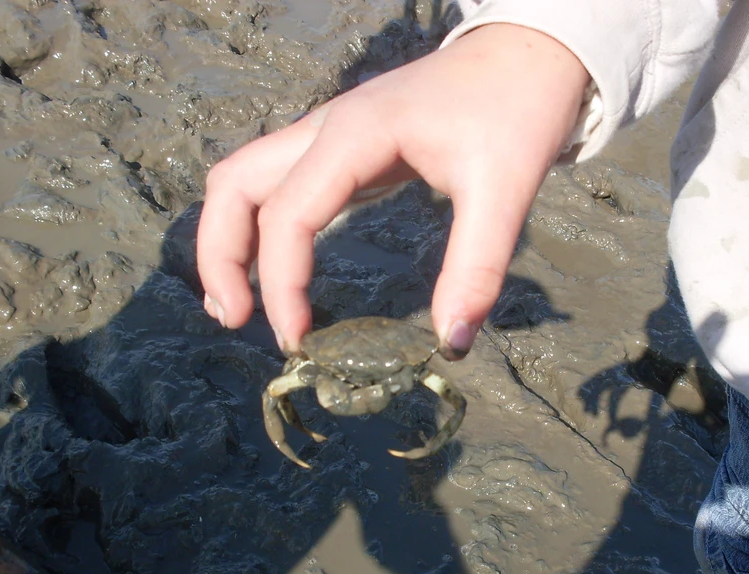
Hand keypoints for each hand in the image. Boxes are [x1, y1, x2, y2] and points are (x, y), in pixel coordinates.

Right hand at [196, 23, 588, 357]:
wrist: (527, 56)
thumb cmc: (515, 113)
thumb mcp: (505, 192)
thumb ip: (477, 268)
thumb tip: (452, 343)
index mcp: (355, 135)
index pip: (288, 215)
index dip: (282, 284)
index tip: (298, 340)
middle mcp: (325, 128)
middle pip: (234, 186)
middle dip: (221, 256)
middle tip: (235, 320)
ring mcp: (328, 134)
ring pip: (243, 179)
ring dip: (227, 239)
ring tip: (236, 305)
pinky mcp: (342, 148)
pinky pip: (275, 183)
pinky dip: (258, 227)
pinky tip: (272, 270)